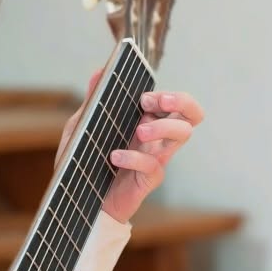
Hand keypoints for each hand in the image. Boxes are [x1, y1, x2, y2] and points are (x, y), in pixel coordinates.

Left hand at [56, 67, 204, 224]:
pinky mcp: (149, 179)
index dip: (169, 96)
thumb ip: (93, 101)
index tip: (143, 97)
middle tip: (153, 103)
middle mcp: (157, 137)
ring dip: (164, 126)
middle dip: (181, 103)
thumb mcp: (83, 127)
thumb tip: (99, 71)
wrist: (78, 199)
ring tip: (139, 130)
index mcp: (146, 120)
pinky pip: (153, 165)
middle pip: (192, 115)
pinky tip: (115, 156)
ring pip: (183, 135)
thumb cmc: (85, 161)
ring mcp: (156, 157)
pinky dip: (135, 157)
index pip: (175, 102)